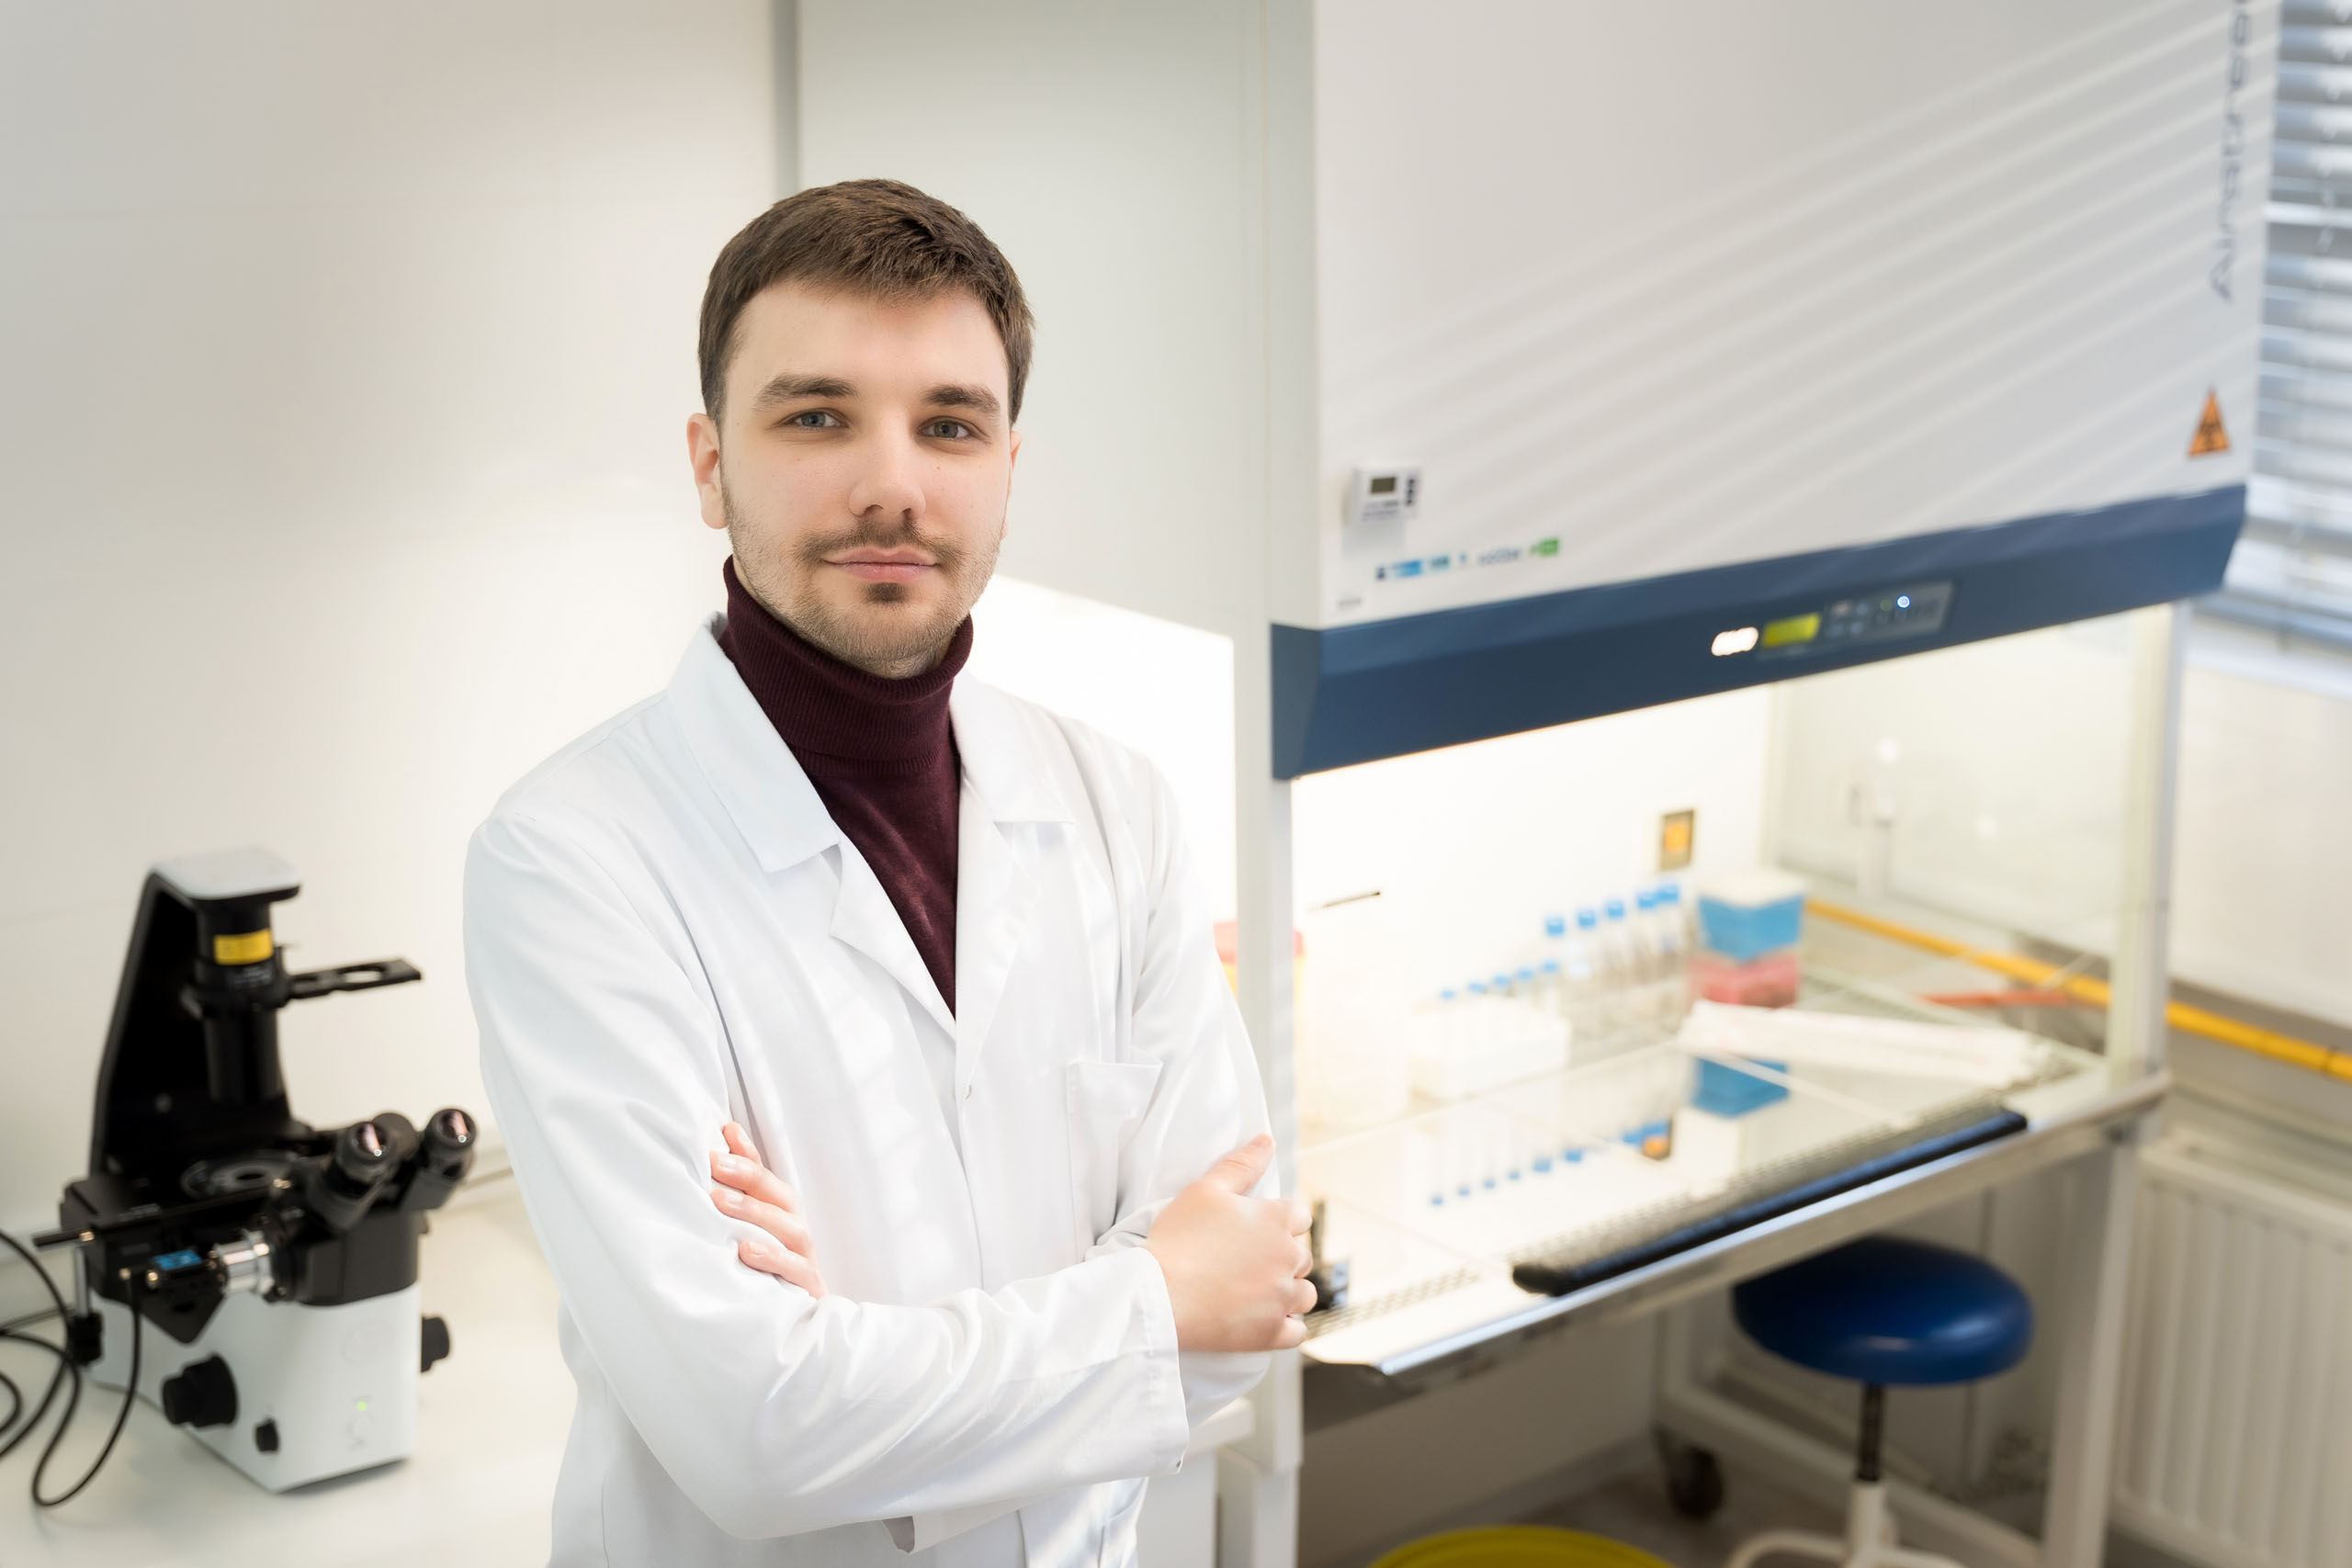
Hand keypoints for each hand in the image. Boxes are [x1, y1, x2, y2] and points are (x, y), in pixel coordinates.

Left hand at [710, 1123, 824, 1296]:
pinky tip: (746, 1251)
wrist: (800, 1323)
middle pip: (779, 1195)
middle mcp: (795, 1229)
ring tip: (720, 1202)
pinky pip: (795, 1269)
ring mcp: (804, 1256)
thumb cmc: (771, 1268)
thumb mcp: (752, 1229)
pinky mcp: (808, 1285)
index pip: (765, 1177)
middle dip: (748, 1176)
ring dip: (754, 1212)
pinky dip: (773, 1258)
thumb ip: (742, 1188)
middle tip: (715, 1163)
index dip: (747, 1155)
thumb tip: (725, 1136)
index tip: (722, 1135)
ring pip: (789, 1228)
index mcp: (782, 1212)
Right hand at [1144, 1134, 1314, 1351]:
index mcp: (1277, 1220)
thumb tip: (1267, 1140)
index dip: (1277, 1222)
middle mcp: (1288, 1257)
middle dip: (1281, 1257)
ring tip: (1255, 1292)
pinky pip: (1296, 1332)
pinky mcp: (1272, 1332)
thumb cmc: (1178, 1239)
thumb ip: (1241, 1163)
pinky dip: (1285, 1326)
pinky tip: (1263, 1320)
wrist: (1158, 1294)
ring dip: (1288, 1292)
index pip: (1299, 1216)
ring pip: (1304, 1294)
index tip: (1253, 1233)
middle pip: (1302, 1255)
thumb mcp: (1204, 1189)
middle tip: (1245, 1263)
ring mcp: (1282, 1297)